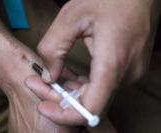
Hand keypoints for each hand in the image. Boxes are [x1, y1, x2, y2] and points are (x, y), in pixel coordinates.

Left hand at [26, 0, 159, 124]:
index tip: (44, 107)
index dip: (65, 114)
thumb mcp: (72, 17)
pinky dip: (82, 82)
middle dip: (59, 97)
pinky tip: (66, 73)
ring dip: (69, 89)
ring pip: (94, 93)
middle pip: (88, 102)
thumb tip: (50, 76)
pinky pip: (101, 84)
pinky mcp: (128, 67)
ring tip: (47, 77)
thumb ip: (54, 48)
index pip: (90, 108)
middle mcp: (126, 73)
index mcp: (113, 62)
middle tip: (36, 83)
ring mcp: (129, 71)